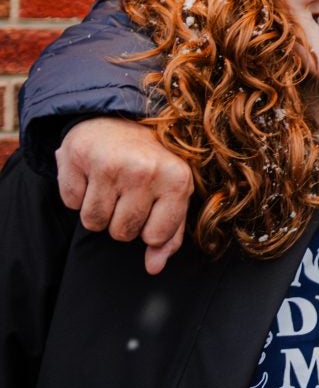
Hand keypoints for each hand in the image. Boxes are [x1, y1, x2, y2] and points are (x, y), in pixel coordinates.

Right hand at [57, 117, 191, 274]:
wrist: (119, 120)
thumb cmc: (150, 163)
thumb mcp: (172, 193)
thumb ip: (169, 234)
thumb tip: (154, 267)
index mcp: (177, 180)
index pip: (155, 236)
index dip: (148, 230)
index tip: (150, 209)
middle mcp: (145, 171)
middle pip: (121, 233)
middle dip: (121, 221)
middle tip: (127, 194)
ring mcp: (111, 163)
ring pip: (93, 222)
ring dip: (98, 210)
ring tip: (110, 185)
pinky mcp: (78, 157)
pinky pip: (71, 203)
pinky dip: (78, 194)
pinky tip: (91, 175)